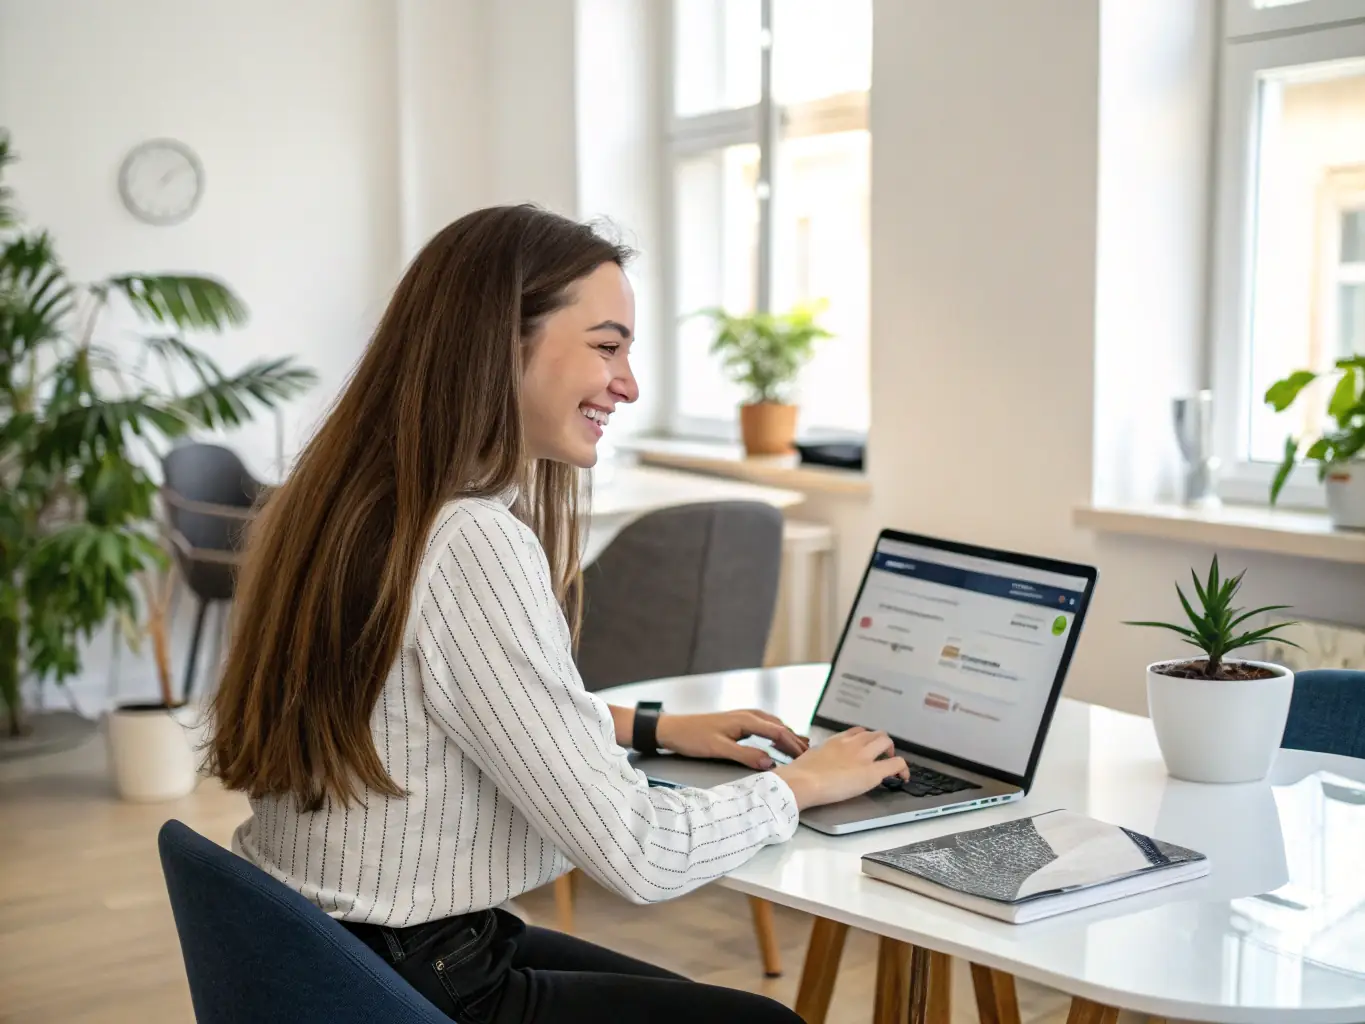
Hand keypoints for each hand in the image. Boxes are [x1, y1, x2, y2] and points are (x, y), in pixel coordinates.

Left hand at [654, 710, 809, 770]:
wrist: (672, 729)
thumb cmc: (692, 737)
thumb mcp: (719, 749)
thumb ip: (745, 755)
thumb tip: (769, 762)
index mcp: (745, 720)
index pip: (777, 731)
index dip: (793, 744)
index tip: (805, 756)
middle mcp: (746, 715)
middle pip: (778, 726)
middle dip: (794, 738)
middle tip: (808, 753)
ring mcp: (741, 717)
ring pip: (771, 725)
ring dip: (785, 735)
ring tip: (798, 746)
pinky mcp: (736, 723)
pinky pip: (762, 726)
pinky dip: (774, 733)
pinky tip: (774, 740)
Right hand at [773, 727, 907, 809]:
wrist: (803, 781)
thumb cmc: (799, 774)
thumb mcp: (811, 757)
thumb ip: (821, 756)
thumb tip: (818, 764)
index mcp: (837, 740)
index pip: (857, 732)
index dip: (866, 739)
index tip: (866, 747)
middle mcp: (852, 743)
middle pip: (875, 734)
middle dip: (882, 743)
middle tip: (881, 755)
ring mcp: (863, 756)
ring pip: (887, 742)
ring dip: (891, 751)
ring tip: (891, 763)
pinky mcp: (872, 772)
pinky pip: (896, 764)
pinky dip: (903, 769)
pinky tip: (903, 777)